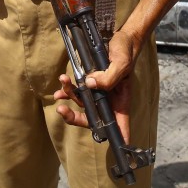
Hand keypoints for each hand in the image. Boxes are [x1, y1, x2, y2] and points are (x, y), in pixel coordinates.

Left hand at [53, 27, 139, 141]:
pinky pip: (76, 91)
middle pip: (93, 119)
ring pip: (81, 103)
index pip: (119, 126)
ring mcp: (98, 92)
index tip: (117, 149)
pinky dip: (67, 89)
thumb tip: (89, 84)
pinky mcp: (90, 82)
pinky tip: (62, 84)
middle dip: (75, 119)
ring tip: (62, 83)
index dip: (118, 139)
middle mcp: (108, 100)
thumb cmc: (125, 52)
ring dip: (69, 96)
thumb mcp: (121, 63)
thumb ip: (109, 77)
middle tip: (62, 113)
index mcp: (120, 102)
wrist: (120, 37)